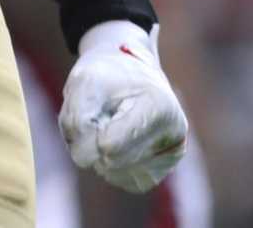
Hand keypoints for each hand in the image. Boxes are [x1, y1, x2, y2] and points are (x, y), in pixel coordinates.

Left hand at [59, 20, 188, 192]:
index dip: (89, 132)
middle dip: (92, 141)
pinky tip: (114, 141)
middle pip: (111, 162)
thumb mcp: (82, 83)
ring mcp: (172, 153)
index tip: (94, 110)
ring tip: (106, 124)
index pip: (110, 146)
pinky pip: (127, 181)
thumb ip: (77, 121)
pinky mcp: (164, 167)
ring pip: (116, 175)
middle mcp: (174, 133)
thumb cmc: (105, 75)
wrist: (128, 70)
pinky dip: (111, 166)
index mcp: (159, 107)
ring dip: (99, 154)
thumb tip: (86, 161)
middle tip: (98, 114)